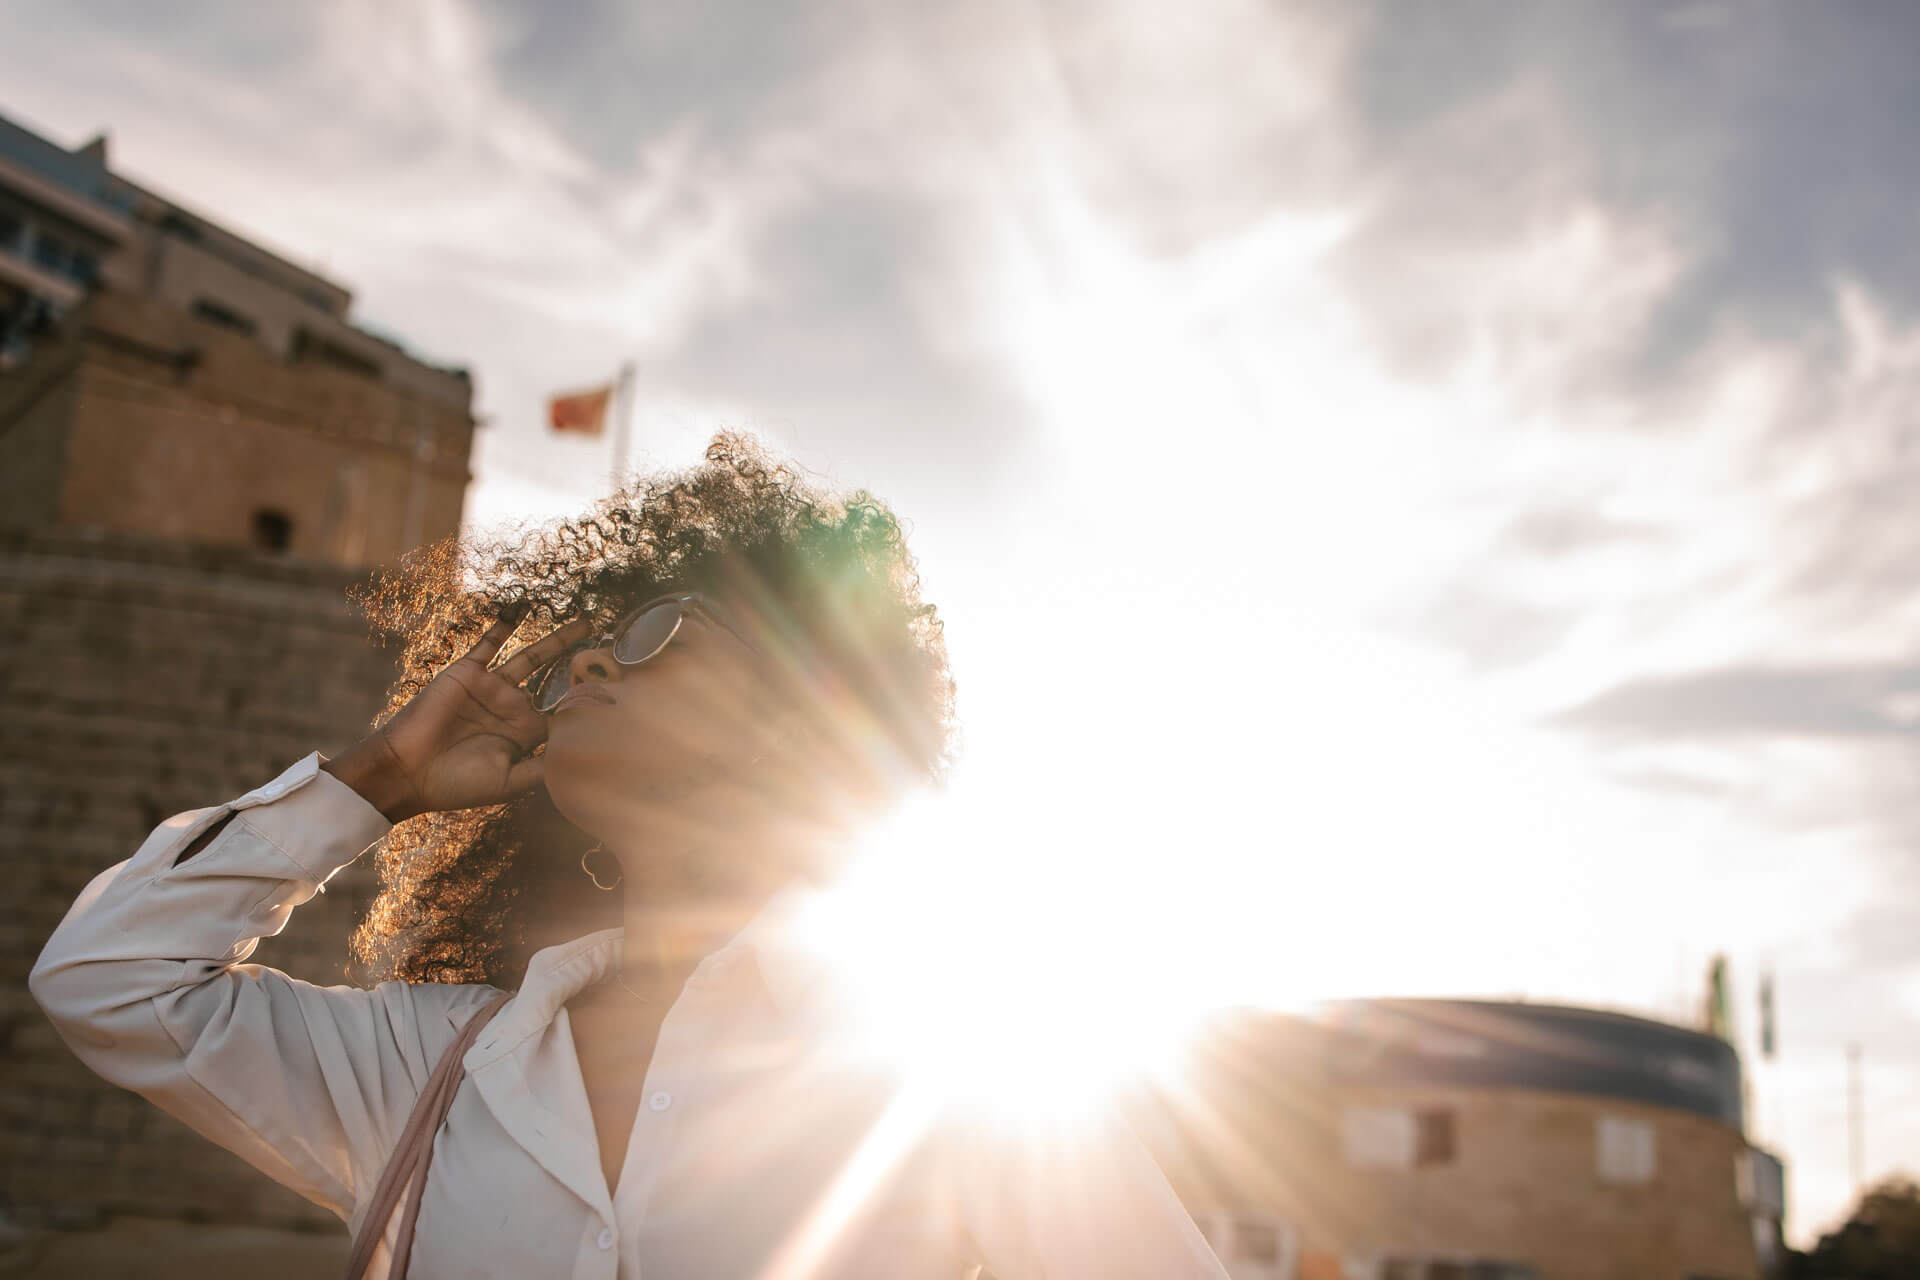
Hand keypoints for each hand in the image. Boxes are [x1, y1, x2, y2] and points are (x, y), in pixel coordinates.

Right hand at [327, 605, 594, 821]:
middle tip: (610, 645)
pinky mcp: (469, 672)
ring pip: (532, 657)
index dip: (589, 705)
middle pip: (555, 680)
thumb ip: (543, 767)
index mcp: (525, 735)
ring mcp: (492, 688)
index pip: (563, 715)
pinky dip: (503, 625)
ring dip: (557, 639)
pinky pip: (489, 644)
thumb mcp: (508, 782)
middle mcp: (513, 708)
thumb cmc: (456, 784)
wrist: (406, 771)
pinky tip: (521, 608)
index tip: (621, 693)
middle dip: (581, 664)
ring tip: (584, 620)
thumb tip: (582, 758)